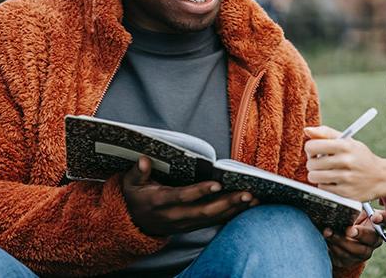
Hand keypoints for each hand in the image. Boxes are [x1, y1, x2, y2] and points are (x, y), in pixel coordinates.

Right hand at [121, 156, 257, 235]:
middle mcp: (174, 215)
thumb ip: (137, 172)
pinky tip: (247, 207)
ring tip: (254, 199)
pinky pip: (214, 222)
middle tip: (247, 193)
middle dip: (227, 203)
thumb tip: (143, 160)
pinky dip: (231, 215)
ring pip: (212, 218)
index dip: (199, 191)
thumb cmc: (135, 197)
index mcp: (159, 202)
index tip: (217, 183)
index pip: (182, 197)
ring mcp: (184, 224)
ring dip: (234, 210)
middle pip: (204, 212)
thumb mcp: (130, 184)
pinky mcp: (192, 226)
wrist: (133, 223)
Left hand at [304, 126, 385, 200]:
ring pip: (314, 177)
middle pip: (311, 164)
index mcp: (345, 145)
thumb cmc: (360, 157)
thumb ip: (326, 133)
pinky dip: (325, 185)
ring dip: (317, 175)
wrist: (381, 177)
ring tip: (326, 172)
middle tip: (321, 163)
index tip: (315, 152)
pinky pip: (322, 189)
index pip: (312, 146)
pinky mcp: (345, 193)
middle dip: (313, 163)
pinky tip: (335, 181)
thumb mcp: (348, 141)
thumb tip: (307, 130)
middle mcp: (346, 161)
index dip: (310, 149)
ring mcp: (346, 178)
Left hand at [323, 208, 385, 267]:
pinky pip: (346, 256)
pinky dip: (335, 247)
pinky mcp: (354, 260)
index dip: (384, 219)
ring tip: (329, 232)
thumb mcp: (353, 210)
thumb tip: (346, 198)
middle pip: (373, 238)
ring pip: (359, 250)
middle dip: (361, 234)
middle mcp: (375, 239)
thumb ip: (354, 206)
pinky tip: (328, 239)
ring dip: (342, 241)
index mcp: (378, 224)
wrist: (338, 238)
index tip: (374, 217)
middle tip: (349, 230)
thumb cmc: (349, 219)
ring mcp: (366, 251)